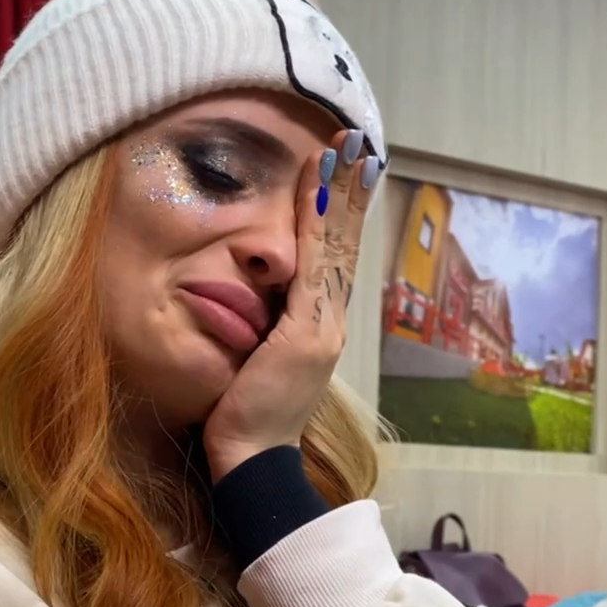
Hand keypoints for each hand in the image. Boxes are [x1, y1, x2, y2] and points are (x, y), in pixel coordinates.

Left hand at [203, 129, 379, 481]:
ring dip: (341, 193)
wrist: (252, 462)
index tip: (347, 172)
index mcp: (321, 326)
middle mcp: (332, 320)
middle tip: (359, 144)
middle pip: (347, 243)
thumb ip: (265, 329)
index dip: (343, 213)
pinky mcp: (306, 331)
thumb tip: (256, 302)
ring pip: (337, 246)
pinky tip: (318, 185)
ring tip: (346, 150)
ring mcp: (324, 325)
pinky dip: (318, 220)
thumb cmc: (247, 416)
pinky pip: (314, 263)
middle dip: (352, 191)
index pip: (335, 257)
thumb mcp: (259, 361)